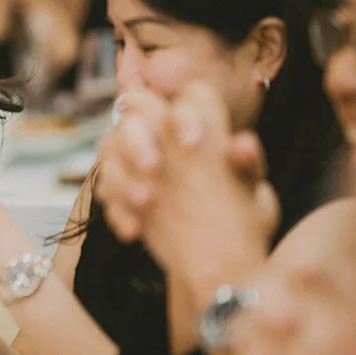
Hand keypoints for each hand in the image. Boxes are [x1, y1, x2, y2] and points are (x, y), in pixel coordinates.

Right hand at [94, 83, 276, 300]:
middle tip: (154, 169)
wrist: (219, 257)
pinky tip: (135, 230)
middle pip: (135, 110)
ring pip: (110, 146)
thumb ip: (247, 167)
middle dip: (140, 139)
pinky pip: (104, 187)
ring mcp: (134, 157)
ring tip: (146, 204)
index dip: (187, 114)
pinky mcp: (117, 187)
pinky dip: (117, 207)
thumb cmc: (240, 215)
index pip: (191, 97)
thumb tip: (242, 145)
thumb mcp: (252, 195)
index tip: (191, 145)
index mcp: (201, 125)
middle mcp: (162, 131)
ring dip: (124, 174)